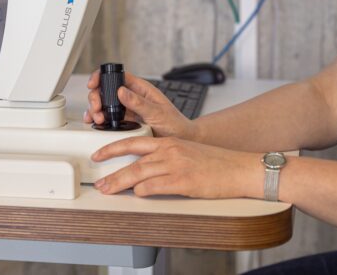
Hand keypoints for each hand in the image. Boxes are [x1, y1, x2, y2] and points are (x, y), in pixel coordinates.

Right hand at [83, 69, 195, 138]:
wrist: (180, 141)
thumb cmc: (175, 124)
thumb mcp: (158, 112)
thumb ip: (139, 103)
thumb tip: (121, 91)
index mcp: (140, 89)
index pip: (118, 75)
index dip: (103, 76)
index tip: (93, 84)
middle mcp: (132, 98)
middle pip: (107, 90)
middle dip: (97, 97)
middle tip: (97, 109)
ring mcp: (127, 110)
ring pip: (104, 104)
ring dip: (96, 110)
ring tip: (98, 118)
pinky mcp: (125, 123)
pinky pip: (108, 119)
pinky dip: (98, 120)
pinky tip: (95, 123)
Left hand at [91, 135, 262, 198]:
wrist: (238, 168)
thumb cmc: (215, 162)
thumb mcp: (186, 151)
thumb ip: (165, 156)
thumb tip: (145, 169)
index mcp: (169, 142)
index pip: (133, 141)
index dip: (112, 147)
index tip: (99, 154)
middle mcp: (169, 150)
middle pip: (132, 159)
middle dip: (111, 171)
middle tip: (99, 182)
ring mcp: (175, 165)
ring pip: (139, 173)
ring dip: (120, 183)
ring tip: (108, 190)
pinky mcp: (183, 181)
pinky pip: (155, 186)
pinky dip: (143, 191)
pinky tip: (138, 194)